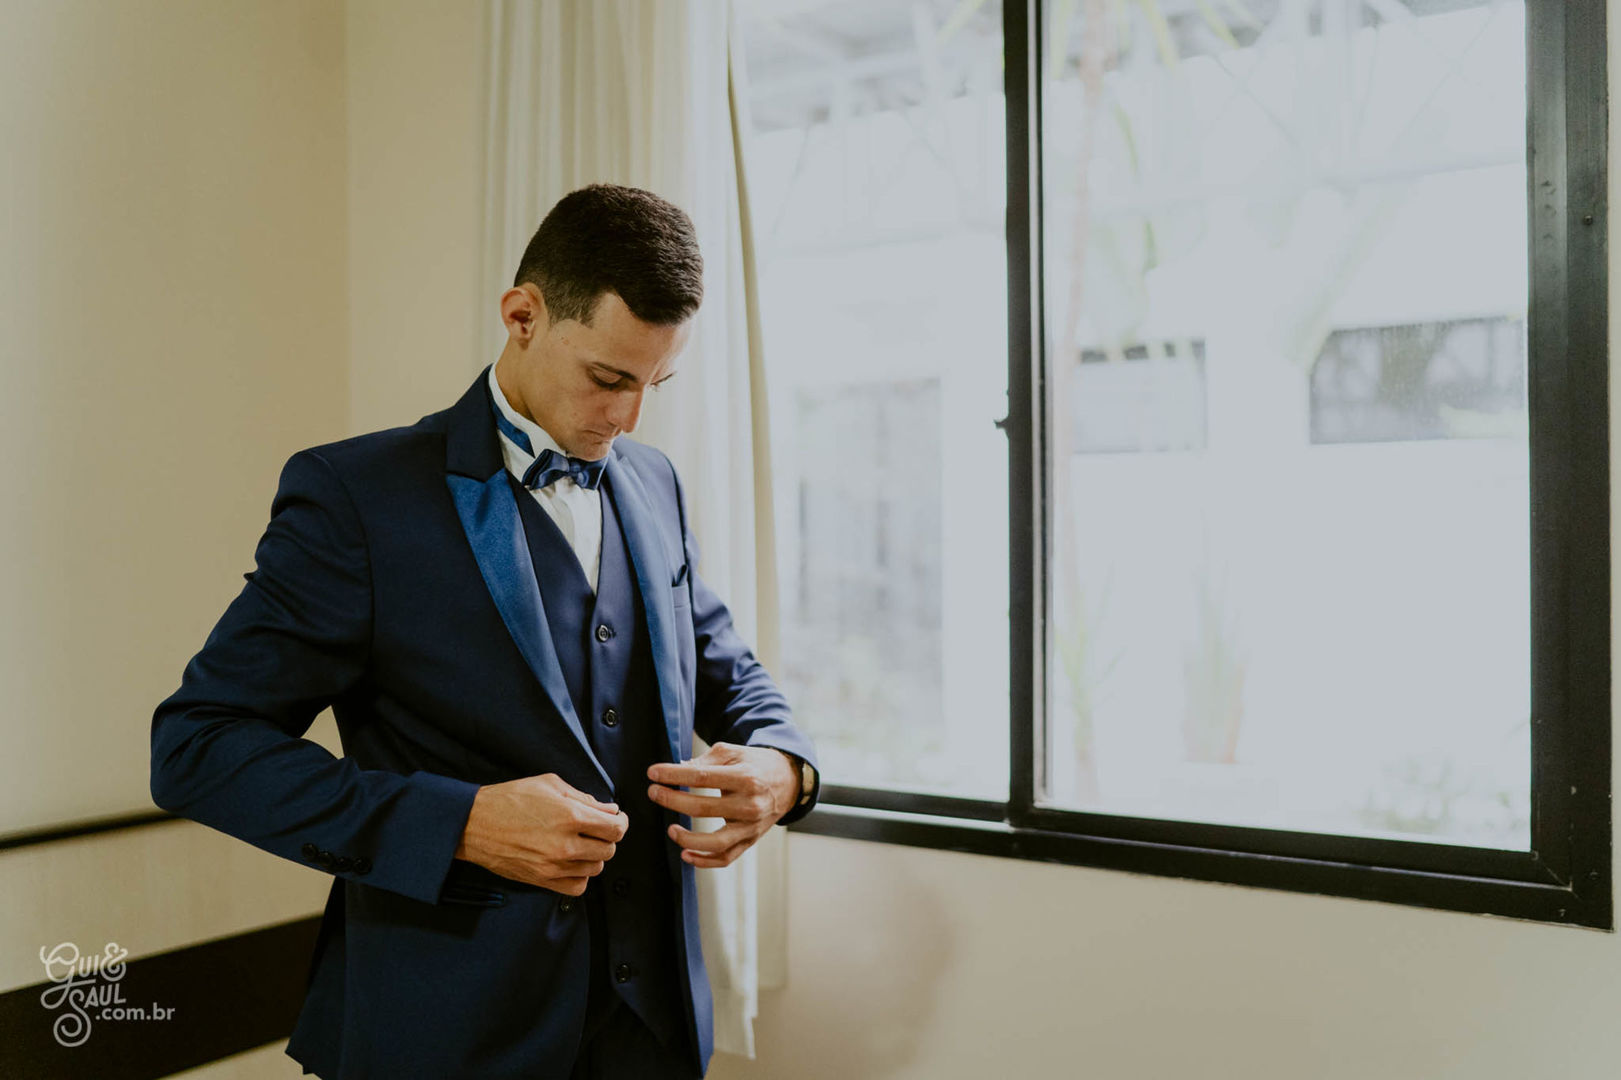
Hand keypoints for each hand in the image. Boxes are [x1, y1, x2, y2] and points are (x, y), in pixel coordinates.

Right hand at [454, 773, 628, 895]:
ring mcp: (553, 865)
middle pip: (609, 850)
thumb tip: (610, 810)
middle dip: (608, 838)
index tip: (616, 819)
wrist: (475, 823)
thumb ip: (584, 797)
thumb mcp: (550, 784)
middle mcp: (565, 844)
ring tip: (582, 844)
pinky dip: (581, 876)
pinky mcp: (541, 880)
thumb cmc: (510, 798)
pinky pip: (577, 887)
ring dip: (594, 856)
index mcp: (570, 815)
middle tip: (598, 829)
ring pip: (595, 869)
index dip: (621, 823)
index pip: (615, 829)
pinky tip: (572, 862)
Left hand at [646, 742, 798, 867]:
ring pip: (716, 842)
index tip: (653, 772)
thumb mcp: (732, 753)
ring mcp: (751, 826)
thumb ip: (704, 761)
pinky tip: (686, 854)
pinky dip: (704, 860)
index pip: (701, 777)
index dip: (673, 775)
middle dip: (672, 800)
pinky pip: (726, 857)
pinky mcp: (750, 840)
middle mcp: (750, 804)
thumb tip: (676, 771)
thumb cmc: (754, 764)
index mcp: (746, 777)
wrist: (787, 781)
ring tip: (670, 829)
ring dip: (687, 838)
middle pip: (703, 808)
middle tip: (653, 792)